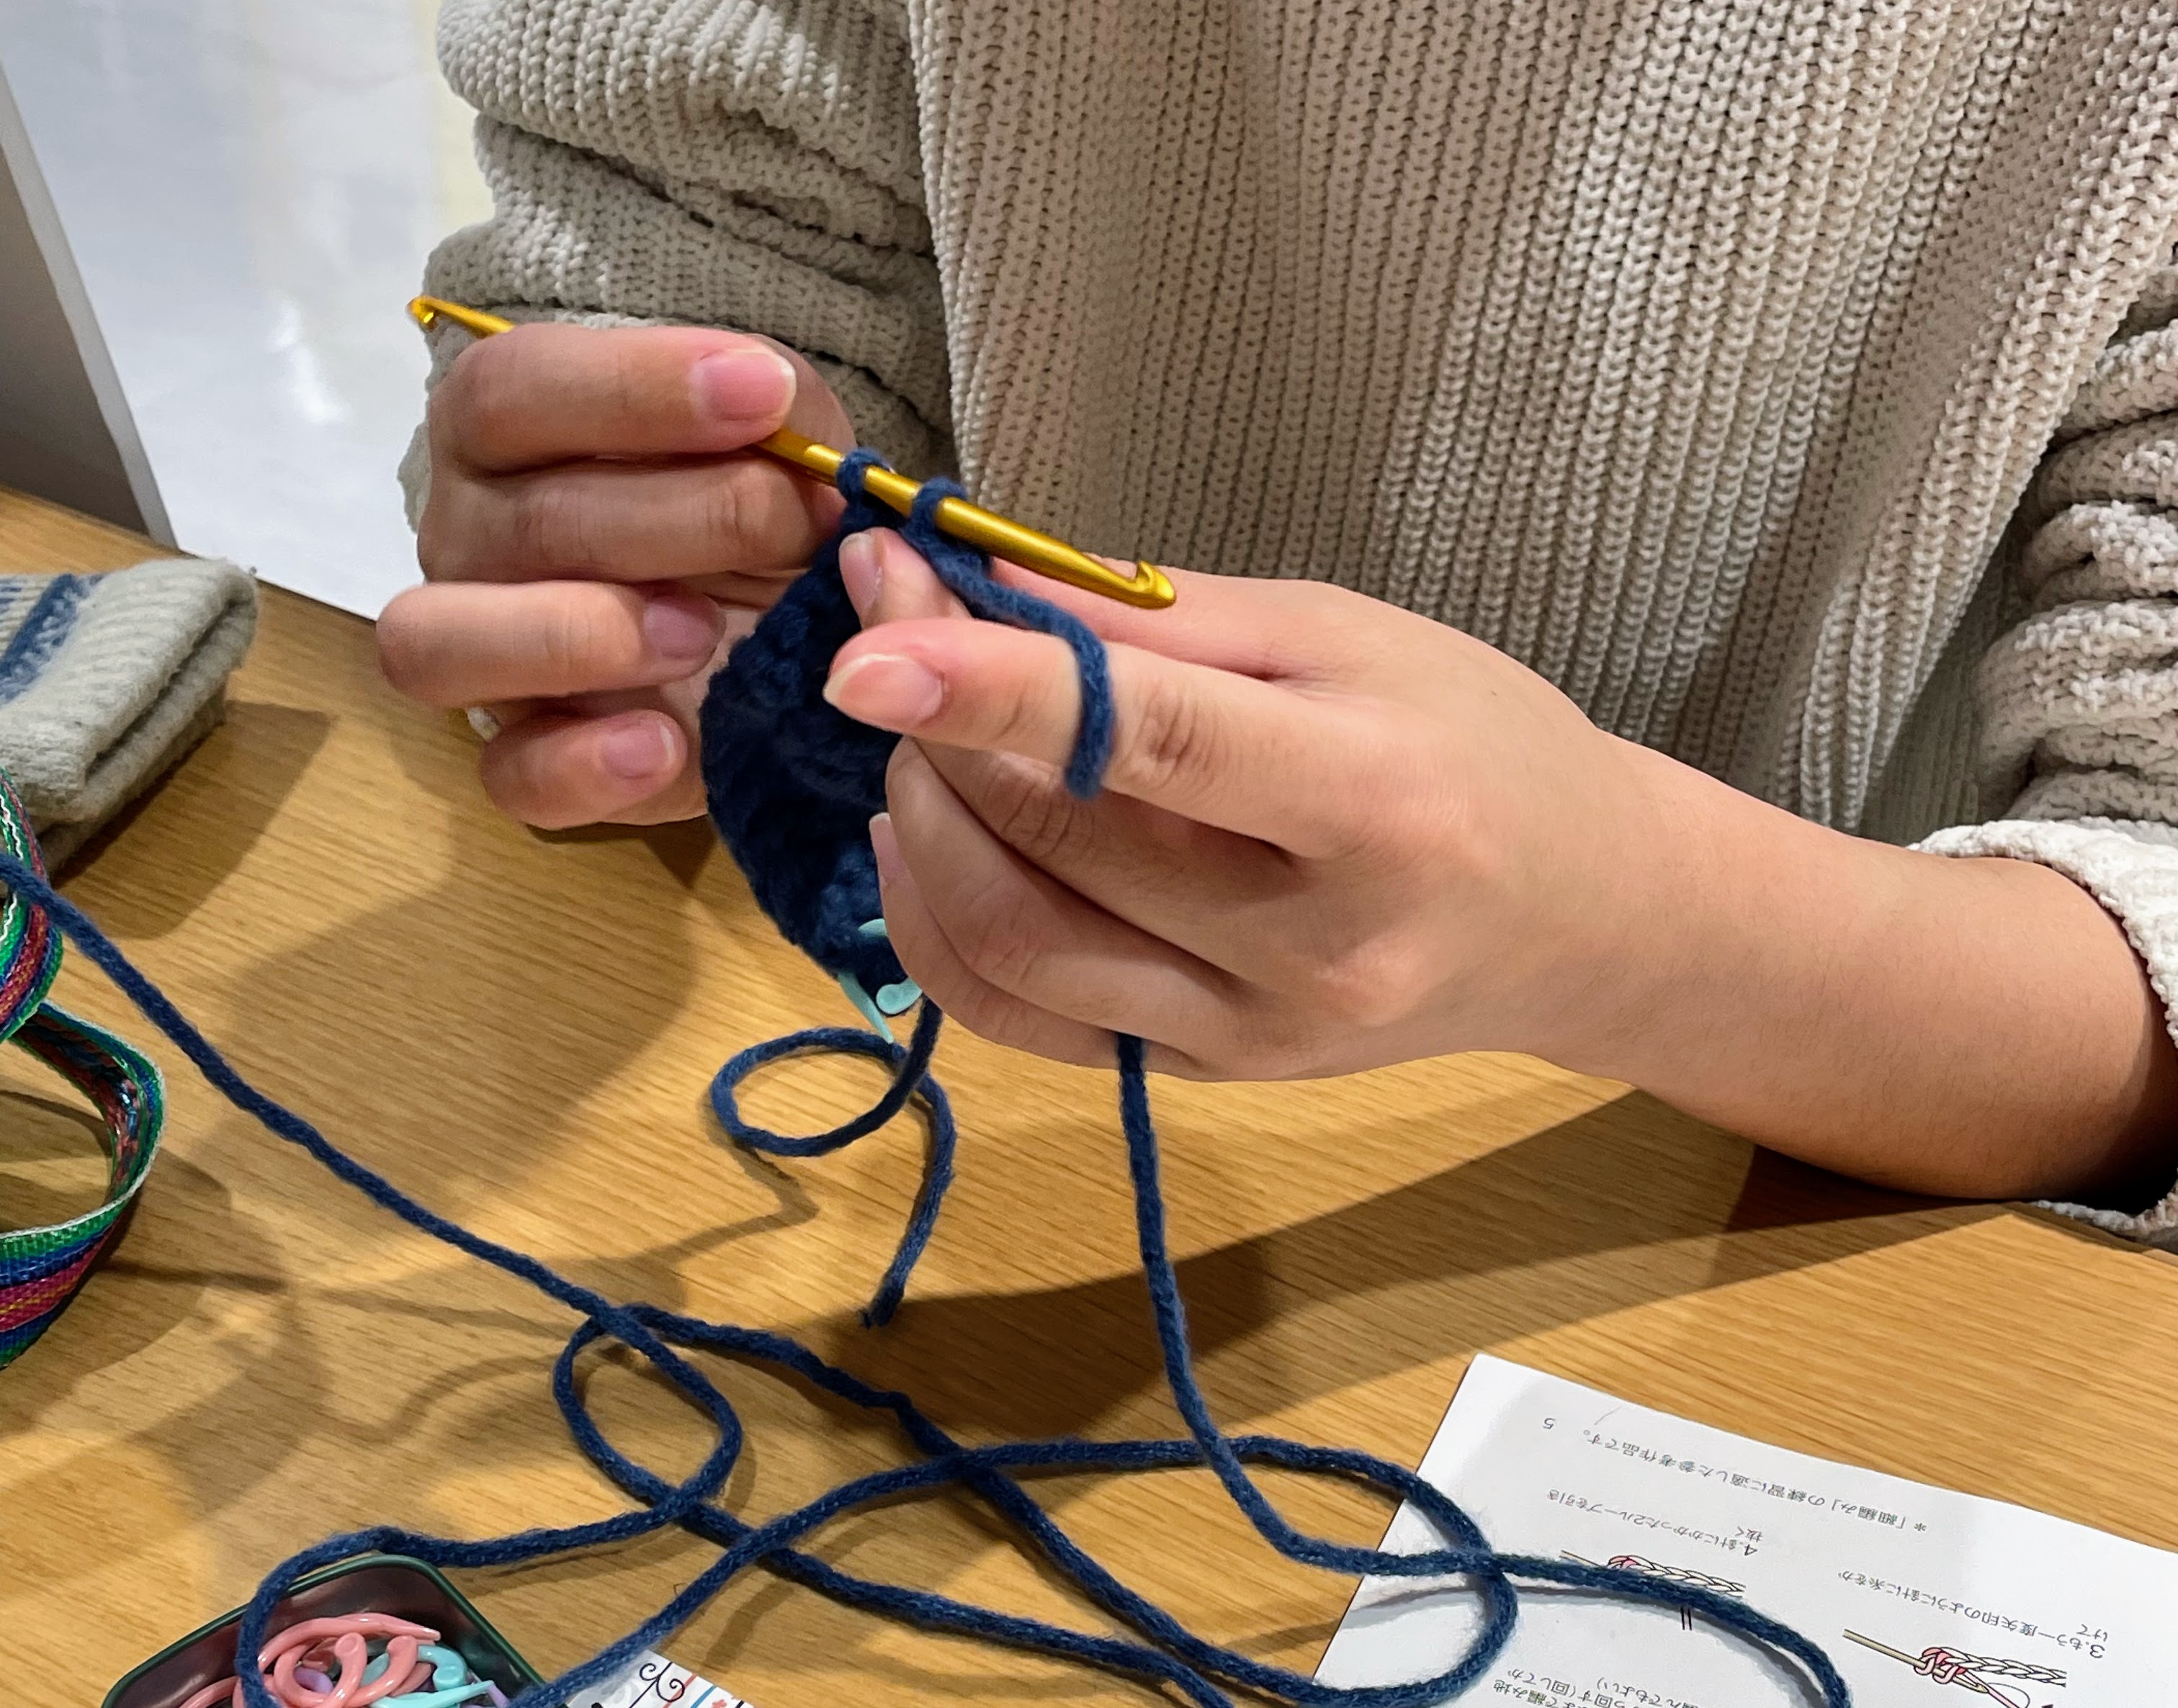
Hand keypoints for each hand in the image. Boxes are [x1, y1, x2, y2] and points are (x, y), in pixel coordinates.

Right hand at [378, 322, 854, 826]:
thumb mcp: (778, 444)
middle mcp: (468, 532)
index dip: (636, 387)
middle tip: (796, 525)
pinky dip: (584, 767)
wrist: (770, 622)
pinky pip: (512, 774)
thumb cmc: (750, 505)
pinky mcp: (526, 755)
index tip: (764, 392)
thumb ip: (779, 425)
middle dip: (688, 518)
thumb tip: (787, 421)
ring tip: (701, 635)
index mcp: (502, 427)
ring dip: (579, 637)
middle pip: (528, 518)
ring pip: (443, 643)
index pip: (514, 388)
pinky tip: (667, 745)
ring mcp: (478, 651)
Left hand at [822, 528, 1679, 1080]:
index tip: (867, 640)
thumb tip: (975, 590)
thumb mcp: (1345, 636)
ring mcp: (1247, 1037)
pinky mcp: (1199, 1079)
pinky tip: (927, 843)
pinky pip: (1018, 1018)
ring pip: (1010, 947)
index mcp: (1375, 804)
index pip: (1150, 746)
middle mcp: (1308, 949)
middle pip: (1056, 844)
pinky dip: (935, 927)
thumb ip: (1161, 622)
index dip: (993, 691)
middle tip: (894, 633)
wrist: (1579, 922)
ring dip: (921, 829)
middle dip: (939, 731)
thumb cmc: (1478, 743)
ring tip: (920, 741)